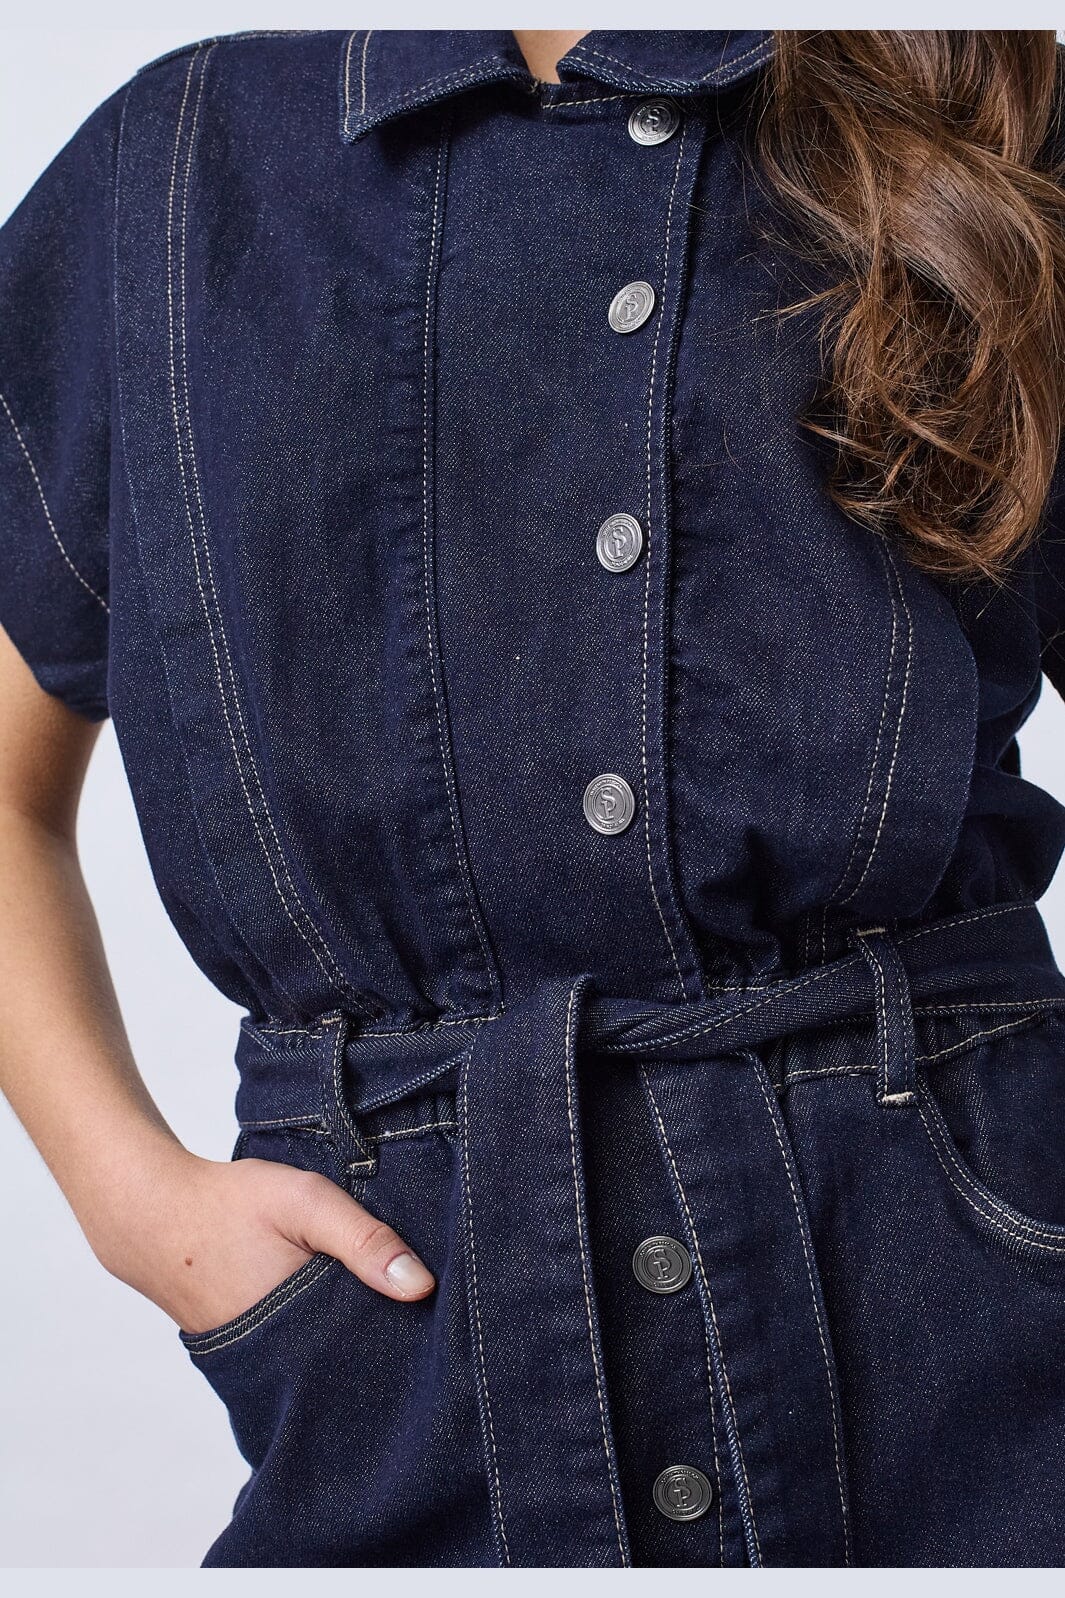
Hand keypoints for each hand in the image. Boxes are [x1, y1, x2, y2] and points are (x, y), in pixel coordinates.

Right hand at [90, 1142, 434, 1334]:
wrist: (154, 1215)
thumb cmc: (232, 1205)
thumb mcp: (307, 1203)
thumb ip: (364, 1240)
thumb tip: (422, 1287)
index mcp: (303, 1334)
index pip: (377, 1357)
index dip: (412, 1339)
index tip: (441, 1318)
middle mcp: (281, 1365)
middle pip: (356, 1369)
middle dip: (387, 1346)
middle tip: (421, 1315)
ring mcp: (261, 1367)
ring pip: (329, 1368)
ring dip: (356, 1344)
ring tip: (384, 1311)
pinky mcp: (249, 1357)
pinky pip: (300, 1361)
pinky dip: (324, 1342)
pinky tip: (341, 1313)